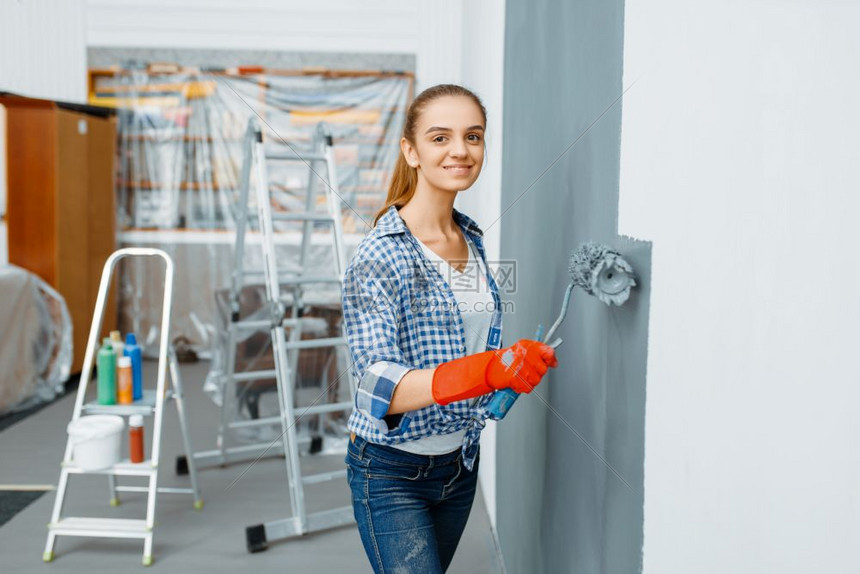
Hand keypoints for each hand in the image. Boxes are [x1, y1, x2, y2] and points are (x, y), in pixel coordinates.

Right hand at [431, 339, 557, 405]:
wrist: (488, 369)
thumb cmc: (505, 361)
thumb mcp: (521, 351)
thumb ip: (538, 353)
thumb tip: (554, 362)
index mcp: (528, 346)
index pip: (548, 351)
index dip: (551, 358)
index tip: (552, 362)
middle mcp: (525, 355)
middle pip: (543, 370)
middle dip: (536, 373)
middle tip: (525, 371)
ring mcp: (521, 367)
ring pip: (536, 380)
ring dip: (529, 382)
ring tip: (518, 376)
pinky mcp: (516, 378)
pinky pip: (527, 388)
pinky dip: (522, 388)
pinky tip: (515, 382)